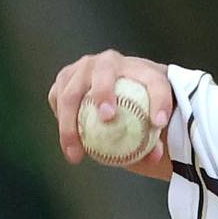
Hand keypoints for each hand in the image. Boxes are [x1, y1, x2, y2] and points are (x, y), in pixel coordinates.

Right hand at [47, 50, 174, 178]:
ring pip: (71, 92)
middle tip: (108, 118)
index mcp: (141, 69)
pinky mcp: (65, 78)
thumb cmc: (144, 106)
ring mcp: (83, 67)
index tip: (159, 124)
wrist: (121, 85)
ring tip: (76, 153)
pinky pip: (57, 99)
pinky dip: (61, 121)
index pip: (155, 82)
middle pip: (104, 73)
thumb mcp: (157, 119)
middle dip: (103, 92)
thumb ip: (156, 138)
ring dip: (70, 123)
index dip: (160, 101)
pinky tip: (70, 145)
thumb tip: (154, 156)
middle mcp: (110, 61)